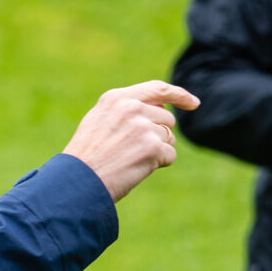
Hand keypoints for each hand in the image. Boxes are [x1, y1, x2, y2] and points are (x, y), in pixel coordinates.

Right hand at [63, 81, 199, 202]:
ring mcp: (143, 127)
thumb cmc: (86, 157)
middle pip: (166, 119)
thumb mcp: (99, 122)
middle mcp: (132, 108)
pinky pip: (169, 156)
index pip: (157, 89)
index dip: (179, 95)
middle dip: (157, 135)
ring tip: (130, 160)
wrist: (77, 181)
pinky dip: (158, 165)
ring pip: (168, 138)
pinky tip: (136, 169)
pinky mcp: (152, 148)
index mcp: (117, 98)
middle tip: (132, 151)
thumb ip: (126, 109)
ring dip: (157, 151)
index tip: (194, 103)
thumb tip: (162, 108)